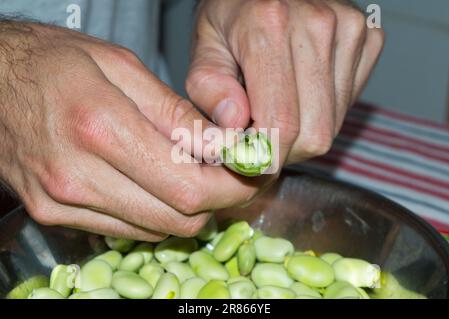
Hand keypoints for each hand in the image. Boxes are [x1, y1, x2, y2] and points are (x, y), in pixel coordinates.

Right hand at [0, 21, 258, 239]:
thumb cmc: (54, 64)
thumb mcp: (120, 66)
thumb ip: (174, 112)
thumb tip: (220, 145)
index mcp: (101, 128)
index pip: (189, 186)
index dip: (231, 188)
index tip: (247, 174)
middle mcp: (78, 175)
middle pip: (178, 217)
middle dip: (215, 202)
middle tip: (226, 177)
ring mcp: (62, 202)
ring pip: (155, 230)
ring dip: (185, 209)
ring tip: (189, 177)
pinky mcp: (53, 214)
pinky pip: (124, 231)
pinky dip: (152, 214)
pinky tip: (153, 186)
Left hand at [187, 0, 383, 163]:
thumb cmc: (231, 16)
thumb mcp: (204, 48)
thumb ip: (209, 89)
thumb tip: (235, 128)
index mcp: (269, 25)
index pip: (281, 123)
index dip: (266, 156)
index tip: (249, 161)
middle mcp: (317, 24)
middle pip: (315, 132)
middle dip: (286, 150)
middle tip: (262, 138)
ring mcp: (349, 29)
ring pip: (334, 124)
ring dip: (304, 131)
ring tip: (279, 108)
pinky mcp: (368, 37)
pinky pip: (348, 104)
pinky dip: (324, 111)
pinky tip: (302, 91)